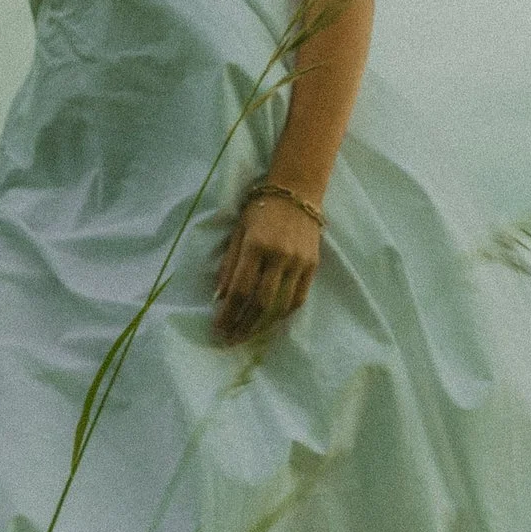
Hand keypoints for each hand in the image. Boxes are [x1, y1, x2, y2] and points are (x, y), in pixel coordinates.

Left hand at [212, 191, 320, 345]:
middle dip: (243, 326)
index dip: (228, 314)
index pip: (240, 290)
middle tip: (230, 340)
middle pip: (260, 303)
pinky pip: (298, 298)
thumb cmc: (261, 208)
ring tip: (247, 335)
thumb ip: (229, 265)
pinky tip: (270, 321)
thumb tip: (220, 298)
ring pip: (280, 305)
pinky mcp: (312, 265)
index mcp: (256, 245)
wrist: (298, 191)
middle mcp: (279, 255)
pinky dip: (282, 313)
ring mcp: (299, 262)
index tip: (218, 328)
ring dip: (262, 325)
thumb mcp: (238, 231)